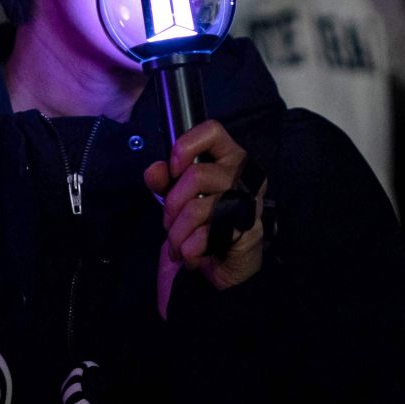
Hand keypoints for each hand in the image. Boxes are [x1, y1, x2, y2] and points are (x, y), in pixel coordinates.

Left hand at [144, 121, 265, 317]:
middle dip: (172, 205)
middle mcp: (244, 176)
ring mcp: (250, 204)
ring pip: (198, 208)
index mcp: (228, 159)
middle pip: (196, 175)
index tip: (173, 169)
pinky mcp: (248, 232)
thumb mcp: (175, 200)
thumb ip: (164, 181)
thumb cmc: (199, 228)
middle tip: (169, 222)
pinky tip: (192, 256)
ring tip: (178, 245)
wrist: (215, 274)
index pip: (212, 130)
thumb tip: (154, 170)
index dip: (186, 146)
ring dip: (178, 233)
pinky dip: (190, 250)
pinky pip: (207, 235)